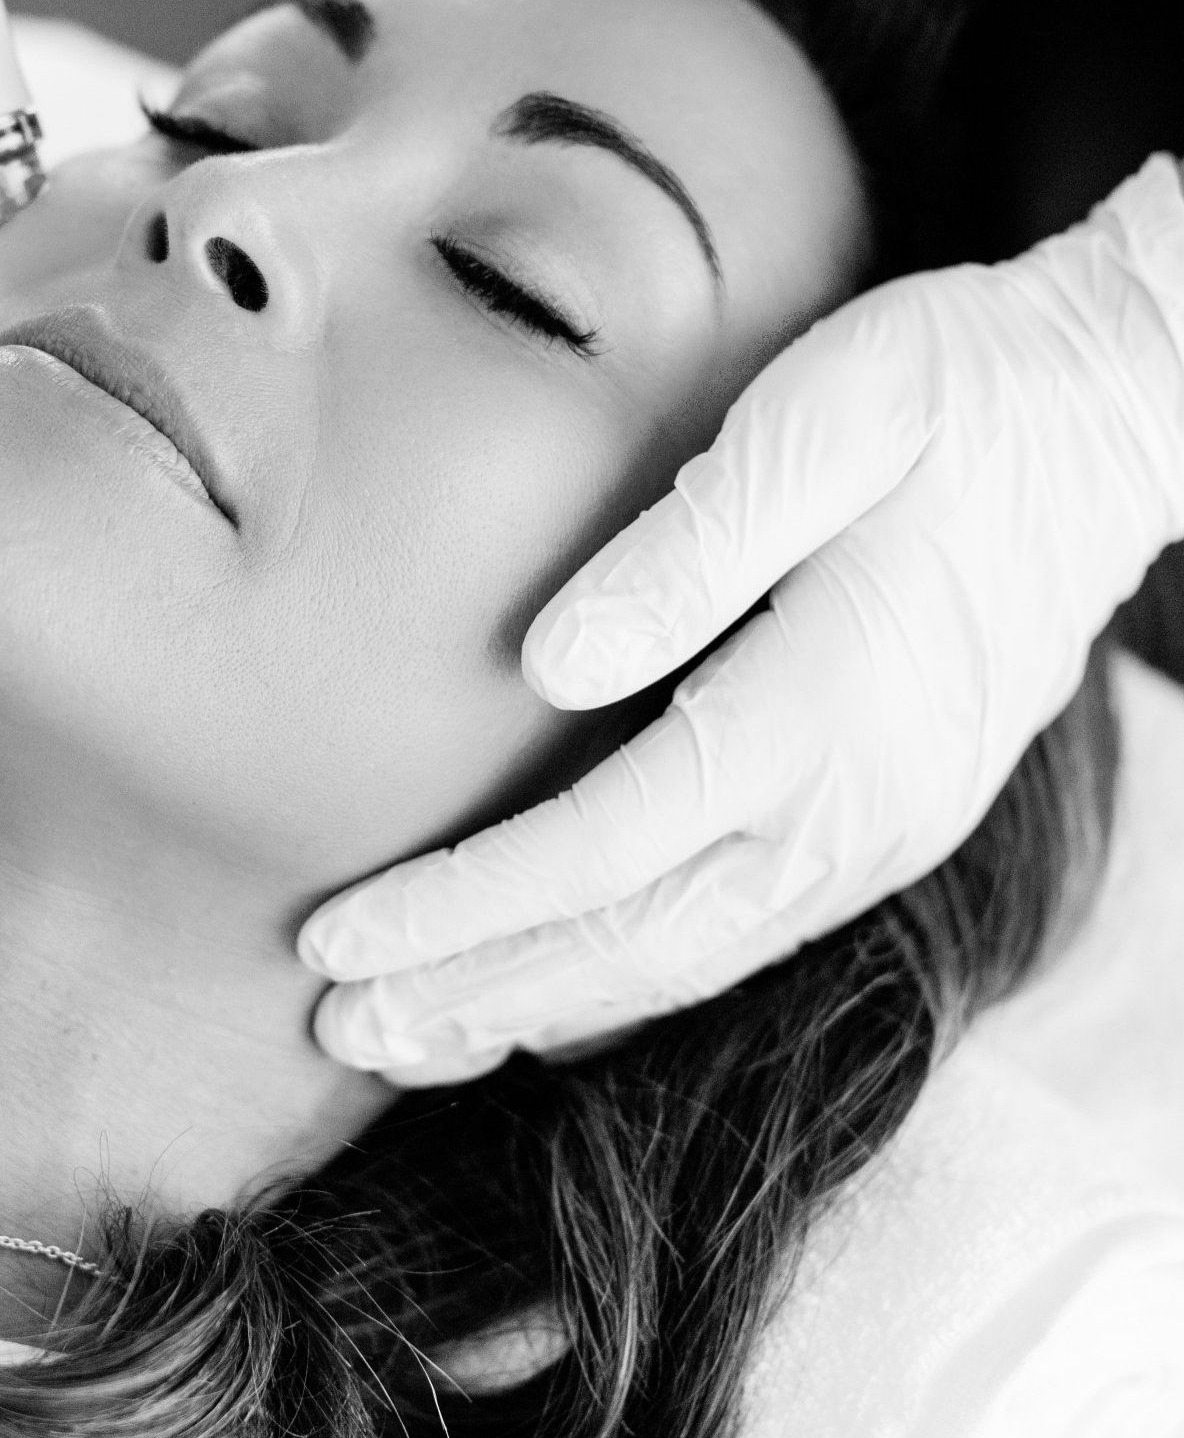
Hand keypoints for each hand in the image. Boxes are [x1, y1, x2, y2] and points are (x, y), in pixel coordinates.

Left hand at [301, 156, 1183, 1081]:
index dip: (456, 909)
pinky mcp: (886, 829)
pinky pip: (734, 942)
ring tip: (411, 1042)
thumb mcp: (826, 419)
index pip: (595, 851)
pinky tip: (548, 998)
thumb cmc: (960, 395)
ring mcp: (877, 836)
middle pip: (625, 946)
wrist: (1120, 419)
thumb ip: (689, 550)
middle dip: (469, 996)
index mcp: (816, 714)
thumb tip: (550, 665)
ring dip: (536, 1009)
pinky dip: (623, 984)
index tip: (333, 941)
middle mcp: (849, 814)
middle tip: (337, 1034)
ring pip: (680, 966)